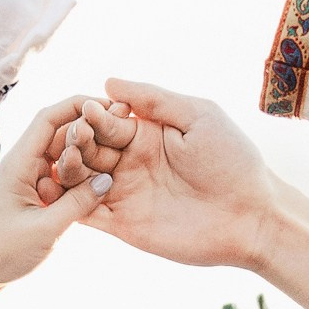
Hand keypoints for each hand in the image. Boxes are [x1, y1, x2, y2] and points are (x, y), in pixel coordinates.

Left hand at [0, 99, 134, 308]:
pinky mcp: (36, 196)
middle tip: (122, 131)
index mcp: (18, 163)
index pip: (48, 118)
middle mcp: (23, 165)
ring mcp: (29, 180)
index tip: (107, 105)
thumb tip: (107, 179)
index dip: (78, 106)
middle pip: (59, 134)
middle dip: (89, 132)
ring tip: (117, 160)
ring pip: (64, 157)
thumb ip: (77, 204)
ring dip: (87, 158)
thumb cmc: (3, 254)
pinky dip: (80, 180)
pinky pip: (63, 179)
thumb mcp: (45, 230)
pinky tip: (102, 185)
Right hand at [83, 80, 281, 271]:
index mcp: (145, 133)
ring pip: (80, 179)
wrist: (251, 216)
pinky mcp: (124, 225)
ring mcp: (125, 194)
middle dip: (76, 141)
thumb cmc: (232, 161)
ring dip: (68, 170)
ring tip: (65, 163)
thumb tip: (109, 83)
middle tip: (74, 137)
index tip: (87, 110)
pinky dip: (68, 205)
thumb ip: (154, 100)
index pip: (105, 120)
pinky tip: (58, 195)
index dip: (93, 115)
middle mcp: (130, 162)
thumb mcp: (198, 116)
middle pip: (87, 148)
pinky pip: (87, 213)